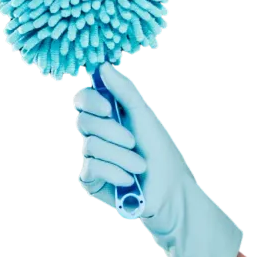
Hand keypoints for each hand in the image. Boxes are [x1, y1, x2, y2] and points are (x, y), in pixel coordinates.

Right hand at [75, 62, 199, 218]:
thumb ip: (123, 92)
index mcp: (110, 117)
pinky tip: (129, 180)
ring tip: (140, 166)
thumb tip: (102, 66)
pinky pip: (92, 168)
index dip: (92, 100)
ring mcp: (93, 157)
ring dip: (122, 156)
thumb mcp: (144, 117)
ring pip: (91, 146)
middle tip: (133, 141)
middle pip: (84, 120)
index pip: (85, 98)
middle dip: (112, 130)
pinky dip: (114, 172)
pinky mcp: (92, 180)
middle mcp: (98, 134)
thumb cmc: (160, 152)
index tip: (110, 107)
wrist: (171, 190)